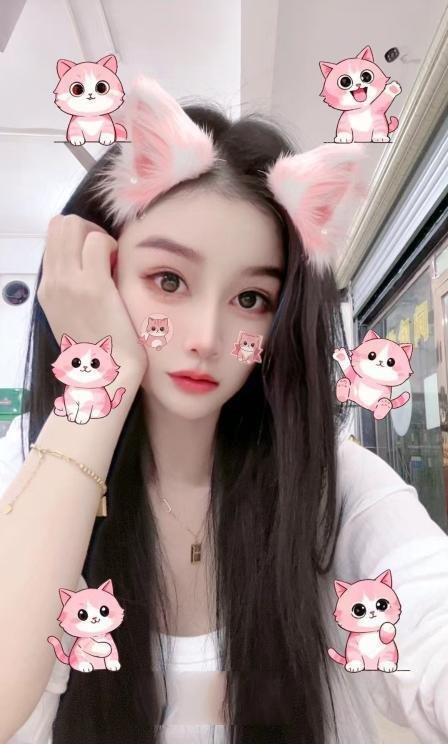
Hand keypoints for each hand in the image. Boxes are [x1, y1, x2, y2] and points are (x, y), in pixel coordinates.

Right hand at [37, 214, 147, 380]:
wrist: (103, 376)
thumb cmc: (98, 350)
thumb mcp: (72, 317)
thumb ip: (73, 290)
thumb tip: (88, 266)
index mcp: (46, 289)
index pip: (52, 238)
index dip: (77, 239)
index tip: (96, 258)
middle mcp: (52, 282)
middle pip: (59, 224)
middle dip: (86, 229)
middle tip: (105, 254)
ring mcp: (69, 282)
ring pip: (73, 224)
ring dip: (97, 235)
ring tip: (111, 261)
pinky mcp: (93, 287)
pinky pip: (98, 241)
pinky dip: (112, 246)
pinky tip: (120, 269)